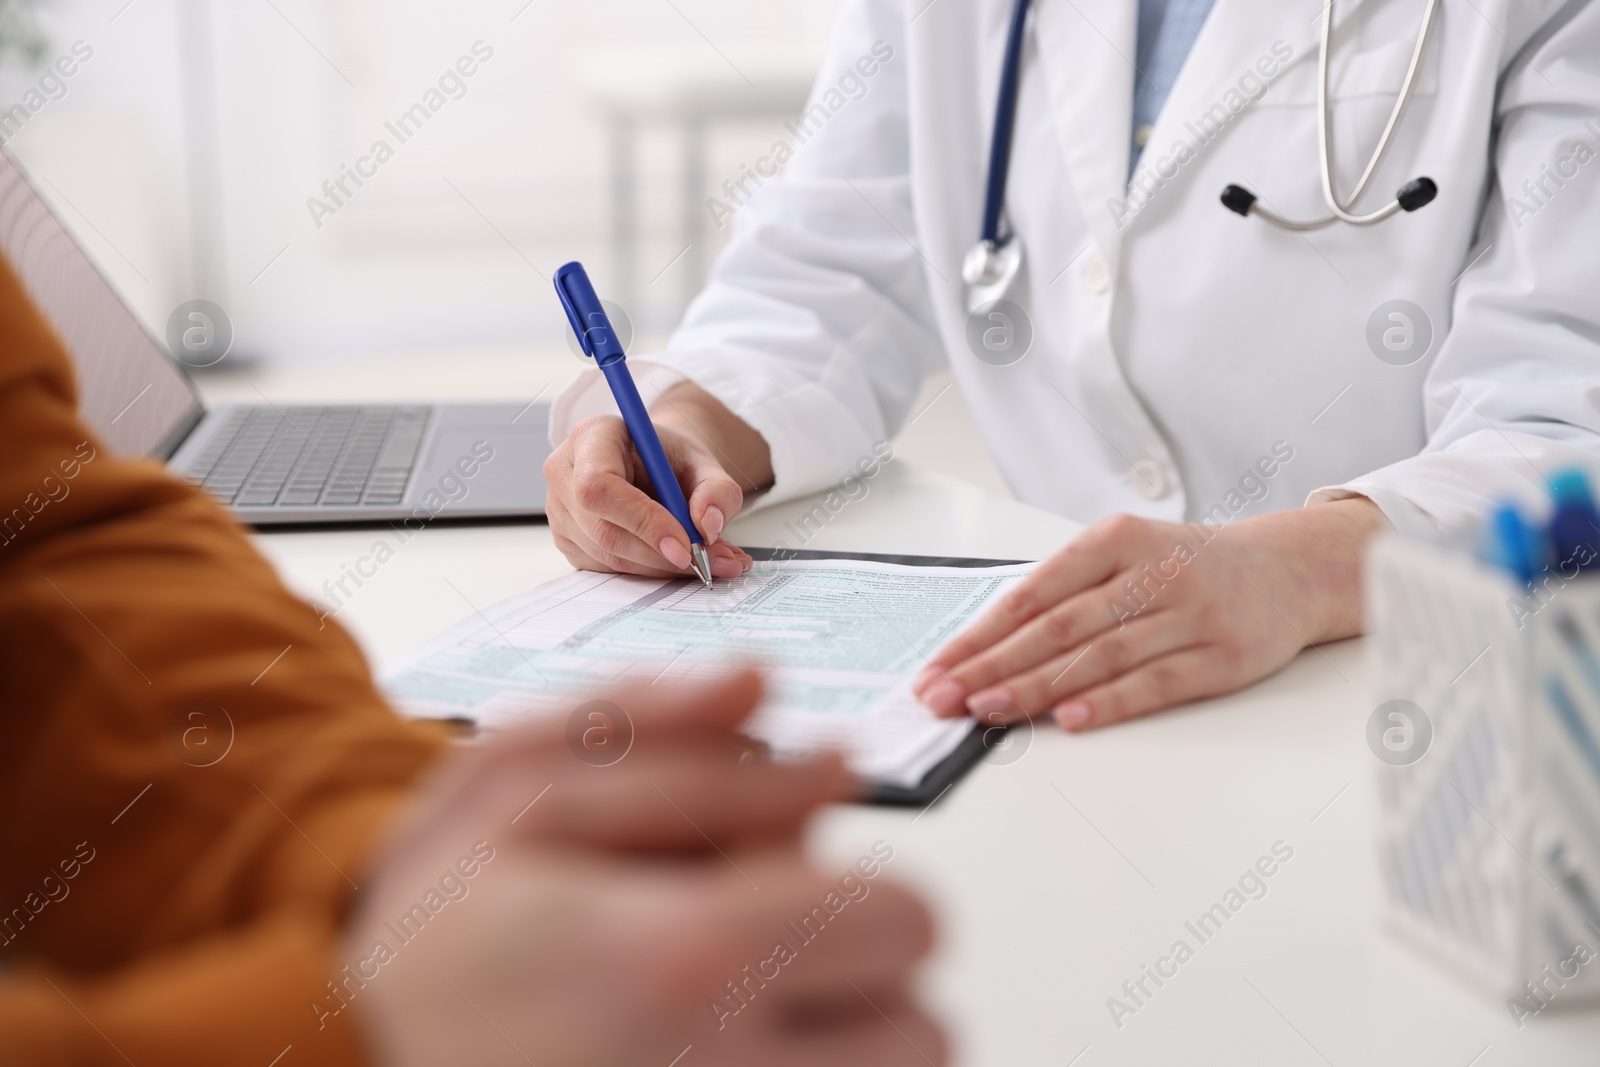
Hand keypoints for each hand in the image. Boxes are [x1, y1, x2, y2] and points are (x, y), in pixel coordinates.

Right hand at [351, 671, 945, 1066]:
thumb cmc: (423, 945)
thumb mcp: (511, 792)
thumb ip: (655, 730)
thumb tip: (775, 695)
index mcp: (694, 956)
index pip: (907, 918)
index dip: (860, 886)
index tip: (784, 886)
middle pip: (919, 1028)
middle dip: (859, 983)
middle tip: (754, 962)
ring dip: (837, 1046)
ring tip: (725, 1019)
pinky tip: (708, 1054)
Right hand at [544, 382, 773, 579]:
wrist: (654, 465)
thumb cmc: (670, 458)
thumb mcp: (704, 462)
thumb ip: (716, 490)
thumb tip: (708, 525)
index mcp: (592, 435)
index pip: (599, 485)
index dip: (641, 520)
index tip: (685, 545)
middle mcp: (565, 471)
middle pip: (602, 529)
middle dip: (659, 554)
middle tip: (710, 562)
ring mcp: (558, 509)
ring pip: (607, 556)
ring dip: (661, 567)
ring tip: (710, 561)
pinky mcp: (566, 540)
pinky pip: (606, 568)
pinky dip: (648, 572)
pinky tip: (678, 561)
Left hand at [912, 499, 1385, 730]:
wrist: (1291, 570)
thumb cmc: (1190, 568)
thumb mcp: (1127, 556)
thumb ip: (1067, 594)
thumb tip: (987, 648)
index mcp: (1117, 540)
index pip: (1032, 593)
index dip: (979, 634)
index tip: (936, 668)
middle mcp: (1153, 572)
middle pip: (1058, 626)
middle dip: (992, 664)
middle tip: (944, 697)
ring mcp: (1191, 614)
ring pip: (1100, 655)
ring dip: (1036, 686)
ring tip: (987, 710)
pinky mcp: (1223, 657)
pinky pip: (1158, 682)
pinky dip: (1111, 701)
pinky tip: (1070, 719)